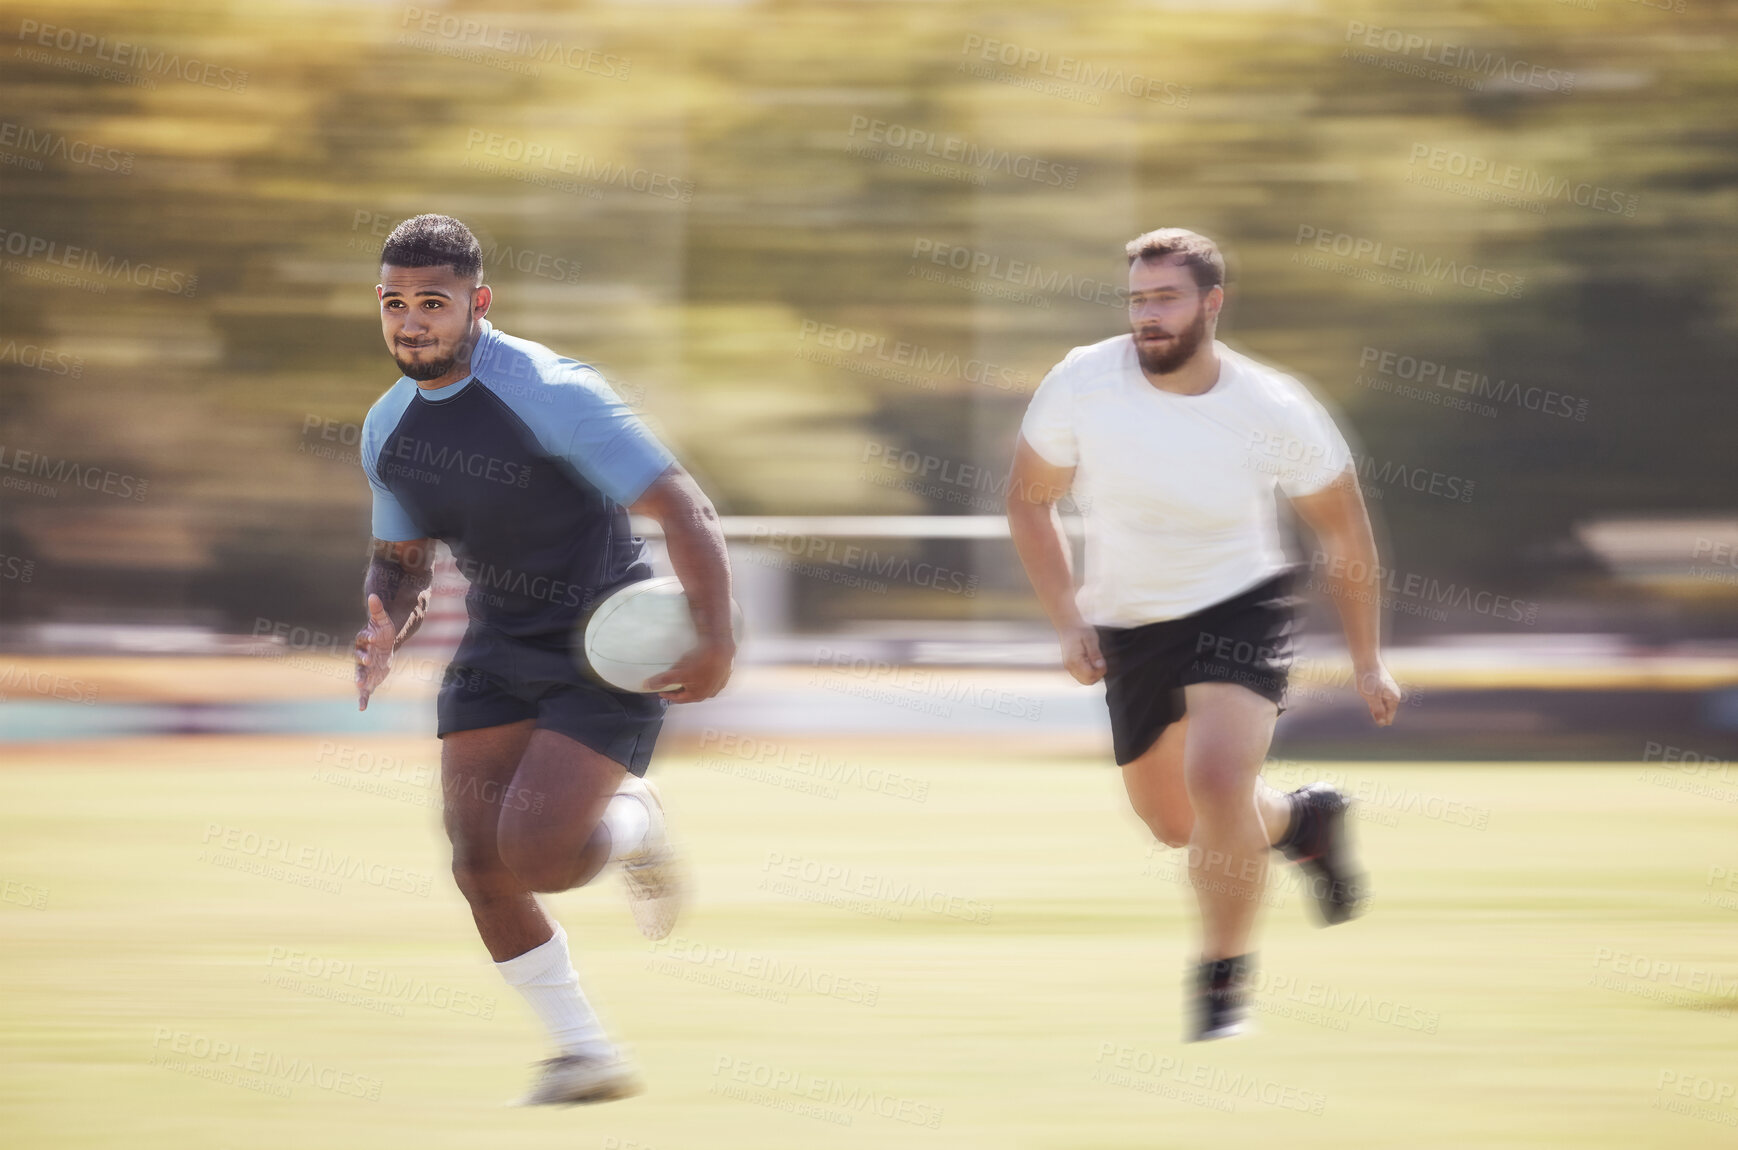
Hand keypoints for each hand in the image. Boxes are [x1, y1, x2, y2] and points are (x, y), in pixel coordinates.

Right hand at [354, 593, 395, 710]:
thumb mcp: (382, 620)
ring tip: (360, 686)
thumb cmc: (383, 631)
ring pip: (360, 675)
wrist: (385, 645)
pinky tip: (362, 708)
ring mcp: (364, 668)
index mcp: (364, 641)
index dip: (368, 638)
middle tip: (367, 662)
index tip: (374, 637)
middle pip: (359, 659)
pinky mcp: (369, 679)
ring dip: (360, 680)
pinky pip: (364, 690)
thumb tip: (373, 594)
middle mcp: (361, 655)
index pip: (363, 639)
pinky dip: (363, 698)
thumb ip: (377, 609)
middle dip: (362, 661)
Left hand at [645, 636, 735, 702]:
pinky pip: (710, 677)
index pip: (678, 698)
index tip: (660, 690)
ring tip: (685, 673)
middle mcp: (709, 693)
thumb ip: (663, 680)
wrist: (721, 647)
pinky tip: (700, 667)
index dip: (668, 694)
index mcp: (697, 695)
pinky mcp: (723, 674)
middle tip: (672, 682)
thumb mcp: (679, 672)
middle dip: (680, 688)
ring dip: (692, 682)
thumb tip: (648, 686)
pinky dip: (703, 675)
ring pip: (700, 685)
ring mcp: (718, 684)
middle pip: (690, 693)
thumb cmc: (701, 662)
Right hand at [1058, 621, 1106, 684]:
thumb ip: (1095, 654)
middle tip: (1100, 663)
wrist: (1068, 625)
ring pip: (1084, 680)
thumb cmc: (1079, 630)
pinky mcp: (1070, 666)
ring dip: (1093, 674)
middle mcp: (1070, 666)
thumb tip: (1100, 666)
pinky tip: (1090, 662)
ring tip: (1095, 661)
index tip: (1103, 662)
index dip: (1100, 671)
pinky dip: (1088, 673)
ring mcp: (1069, 667)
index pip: (1090, 676)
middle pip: (1087, 681)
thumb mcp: (1091, 639)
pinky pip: (1081, 676)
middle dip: (1097, 675)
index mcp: (1075, 661)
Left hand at [1354, 661, 1401, 725]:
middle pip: (1384, 712)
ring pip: (1379, 705)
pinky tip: (1367, 693)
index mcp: (1394, 699)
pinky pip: (1376, 699)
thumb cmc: (1369, 678)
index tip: (1371, 709)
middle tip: (1369, 694)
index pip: (1388, 717)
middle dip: (1375, 711)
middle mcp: (1393, 695)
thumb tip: (1382, 723)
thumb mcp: (1372, 697)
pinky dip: (1370, 699)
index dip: (1378, 719)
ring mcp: (1387, 691)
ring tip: (1368, 689)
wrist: (1366, 660)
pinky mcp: (1380, 687)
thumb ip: (1378, 710)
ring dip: (1371, 704)